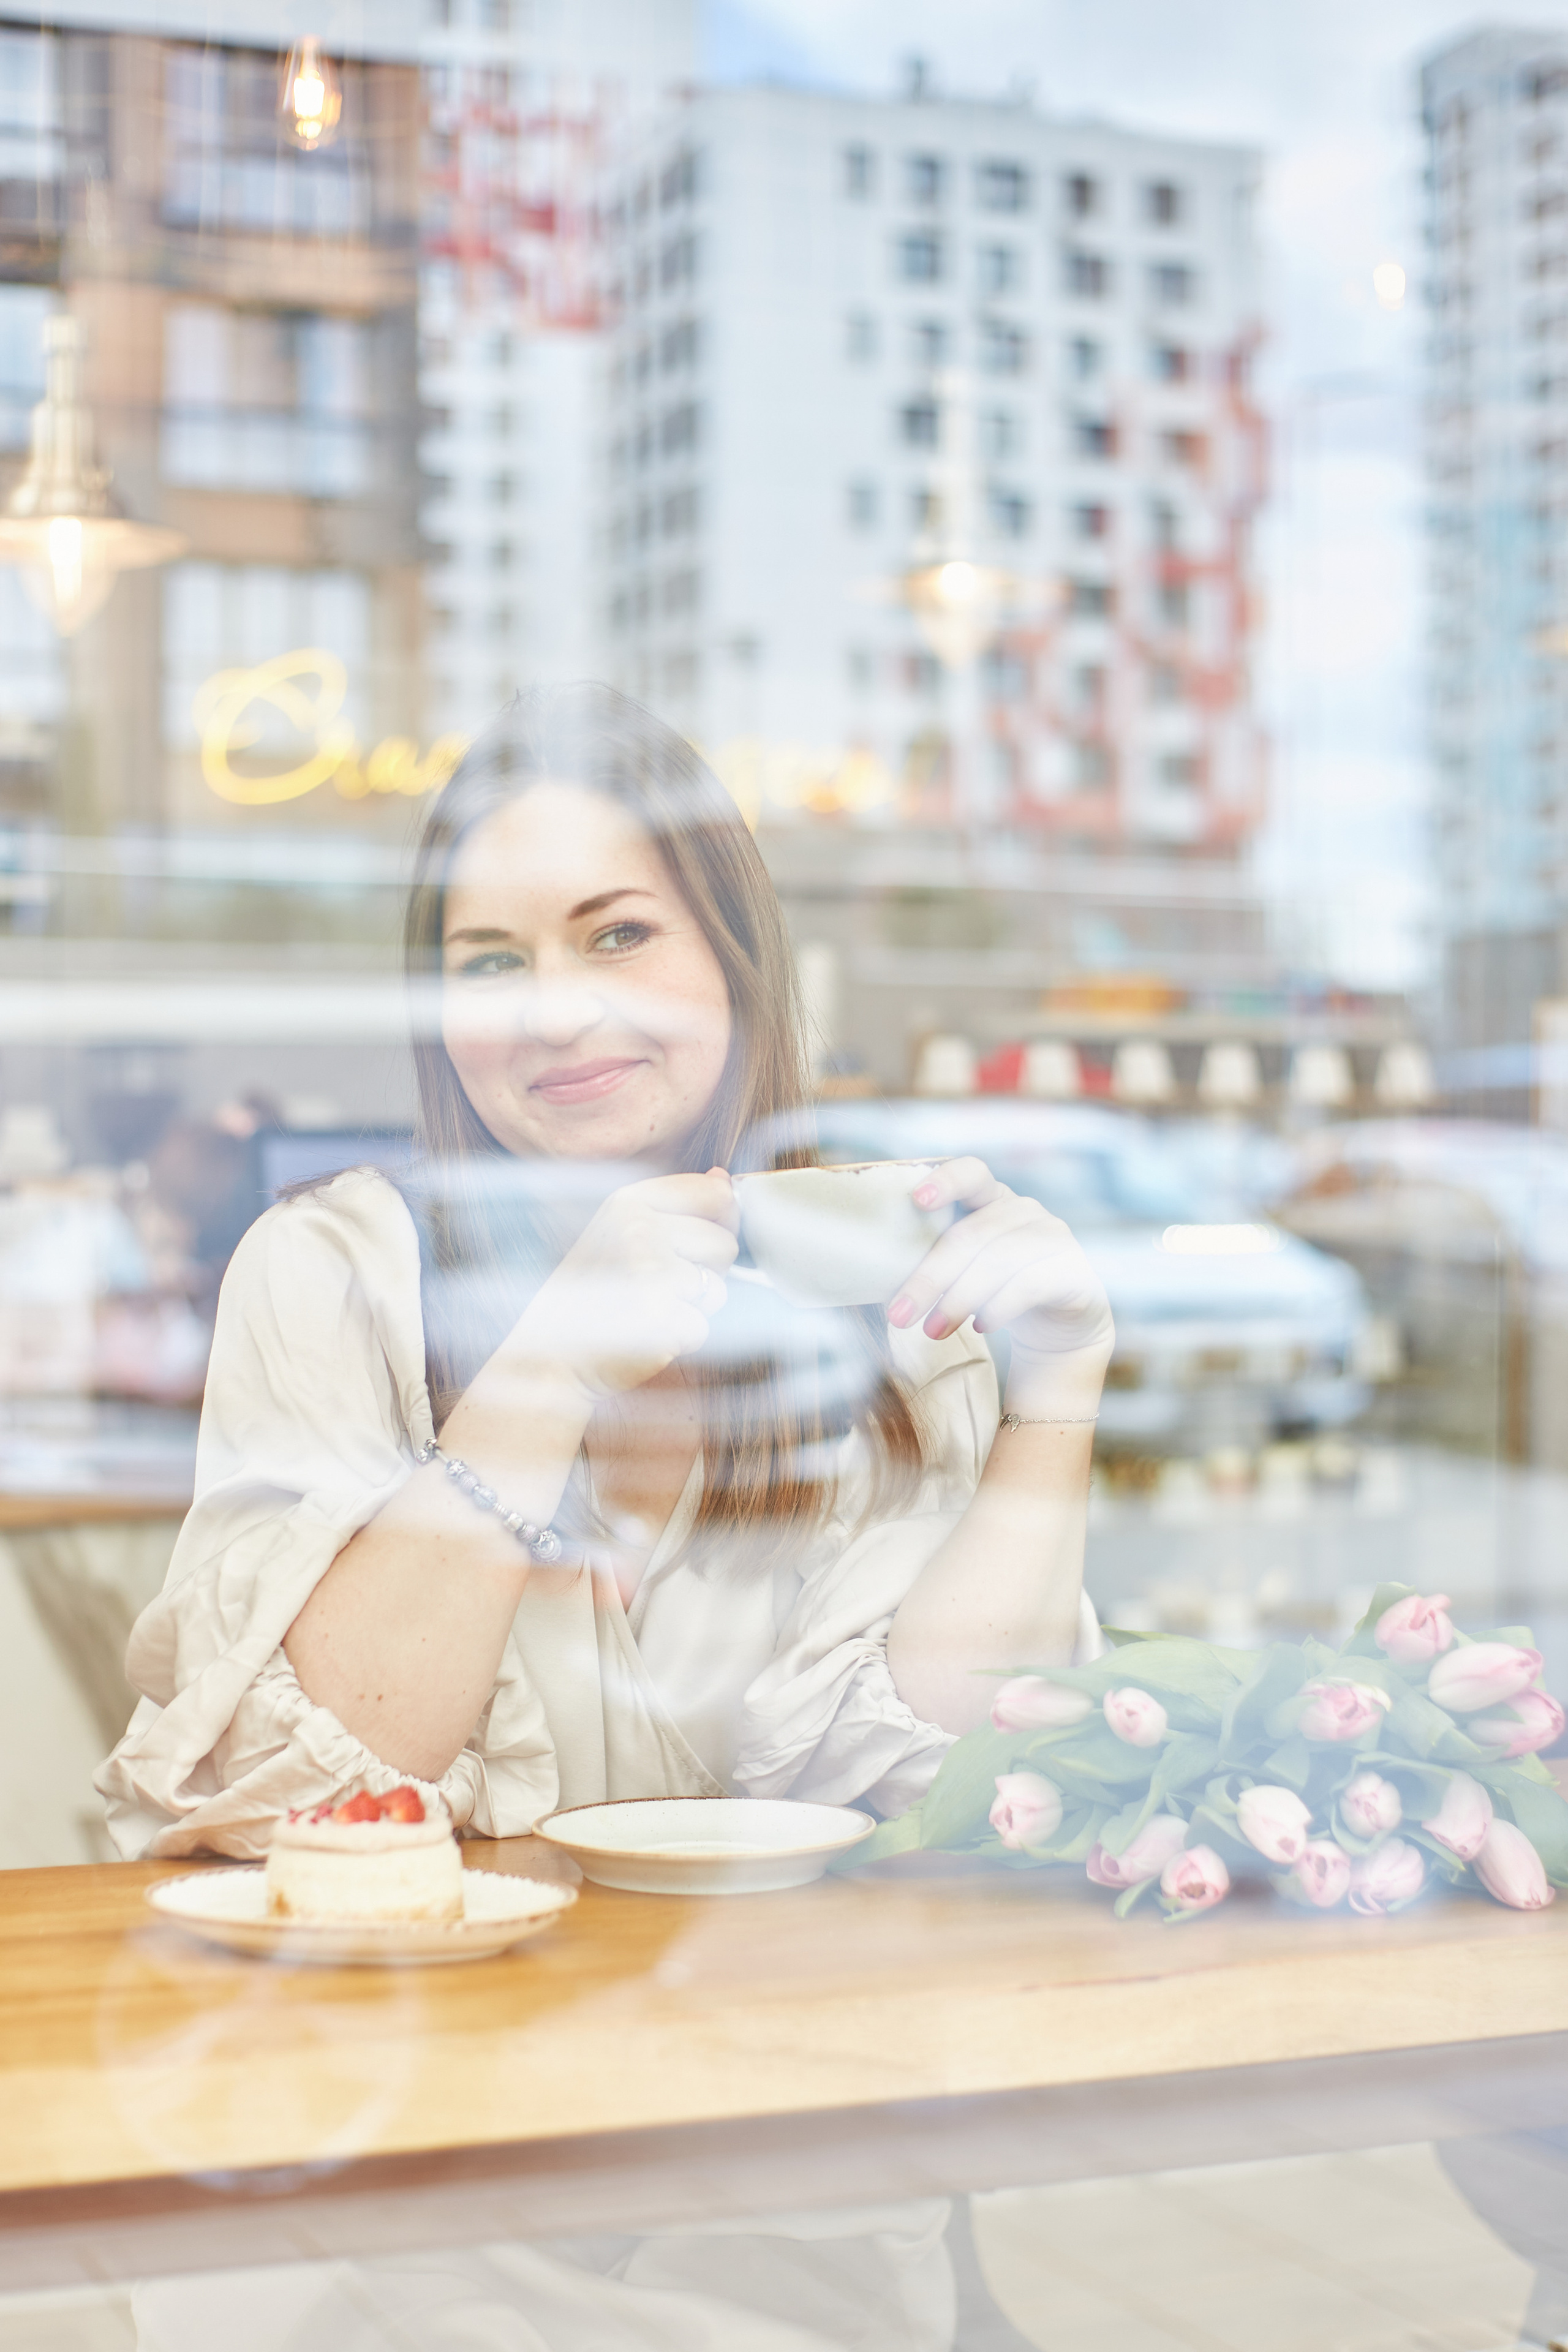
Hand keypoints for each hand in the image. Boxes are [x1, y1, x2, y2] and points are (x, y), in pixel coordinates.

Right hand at [506, 1168, 737, 1402]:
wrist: (553, 1356)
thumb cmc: (594, 1295)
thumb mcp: (623, 1232)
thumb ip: (677, 1204)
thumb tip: (724, 1179)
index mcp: (628, 1201)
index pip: (715, 1193)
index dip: (717, 1223)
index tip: (686, 1245)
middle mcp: (637, 1228)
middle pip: (725, 1243)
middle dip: (705, 1271)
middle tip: (655, 1286)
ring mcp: (647, 1272)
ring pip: (719, 1288)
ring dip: (694, 1307)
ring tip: (649, 1309)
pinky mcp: (659, 1318)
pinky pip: (704, 1327)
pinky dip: (683, 1339)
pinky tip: (648, 1335)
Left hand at [887, 1158, 1113, 1402]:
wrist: (1059, 1327)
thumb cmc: (997, 1292)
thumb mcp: (965, 1271)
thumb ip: (937, 1263)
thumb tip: (888, 1290)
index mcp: (991, 1198)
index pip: (971, 1173)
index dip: (946, 1181)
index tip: (917, 1200)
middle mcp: (1024, 1210)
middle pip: (971, 1235)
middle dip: (931, 1277)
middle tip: (900, 1316)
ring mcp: (1054, 1235)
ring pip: (998, 1260)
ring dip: (959, 1298)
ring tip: (933, 1331)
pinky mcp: (1073, 1269)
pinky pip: (1031, 1283)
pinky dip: (1000, 1306)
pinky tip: (981, 1326)